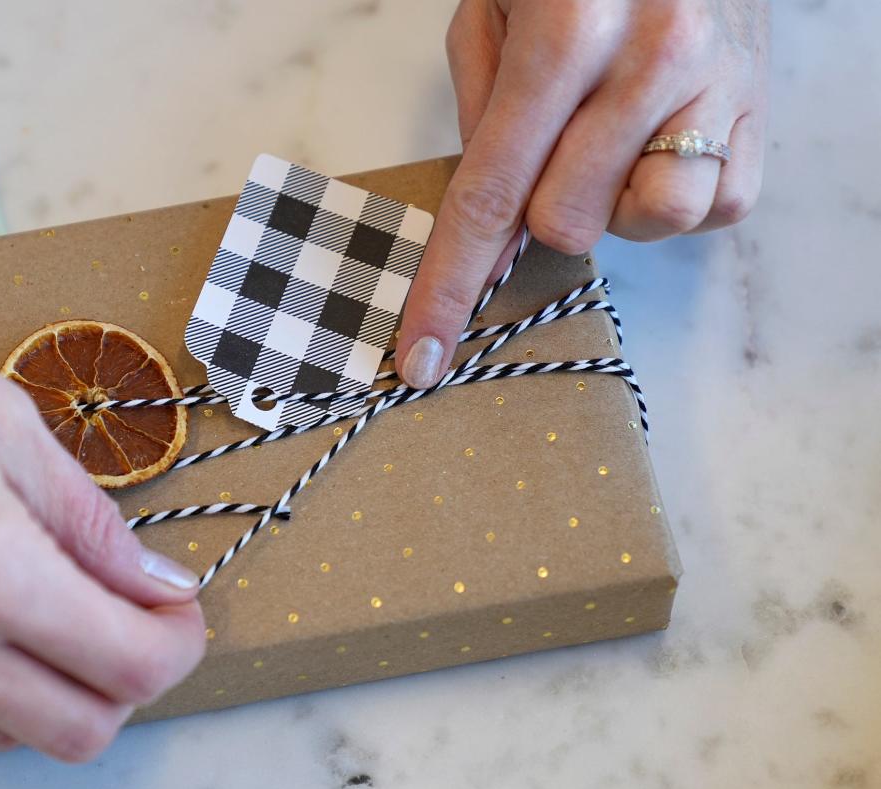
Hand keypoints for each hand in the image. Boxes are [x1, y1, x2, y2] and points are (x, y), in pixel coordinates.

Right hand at [0, 183, 204, 760]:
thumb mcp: (6, 421)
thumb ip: (92, 521)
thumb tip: (156, 583)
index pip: (125, 666)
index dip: (177, 646)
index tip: (179, 613)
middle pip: (76, 731)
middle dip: (130, 683)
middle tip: (138, 622)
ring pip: (6, 730)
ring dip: (58, 686)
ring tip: (59, 606)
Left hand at [397, 0, 768, 386]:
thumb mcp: (495, 9)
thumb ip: (481, 113)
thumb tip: (486, 225)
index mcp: (567, 31)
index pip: (491, 196)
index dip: (450, 287)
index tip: (424, 356)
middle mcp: (652, 60)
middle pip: (566, 221)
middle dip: (541, 201)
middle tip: (554, 139)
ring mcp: (717, 86)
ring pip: (648, 223)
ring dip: (612, 202)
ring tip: (613, 140)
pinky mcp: (763, 108)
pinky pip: (715, 210)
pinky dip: (676, 196)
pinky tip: (660, 141)